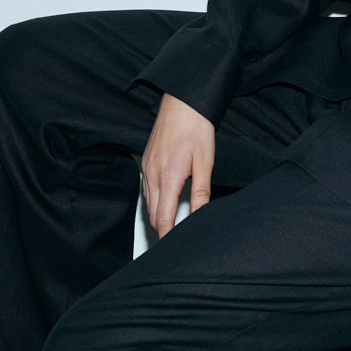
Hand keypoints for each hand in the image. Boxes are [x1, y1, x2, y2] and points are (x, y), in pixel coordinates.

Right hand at [139, 92, 215, 238]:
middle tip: (175, 241)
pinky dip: (154, 200)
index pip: (163, 218)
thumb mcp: (205, 162)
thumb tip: (200, 216)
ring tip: (171, 226)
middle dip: (162, 229)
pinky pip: (146, 189)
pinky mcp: (145, 161)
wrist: (182, 102)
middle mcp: (152, 174)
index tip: (173, 248)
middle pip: (153, 214)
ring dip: (158, 215)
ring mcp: (146, 167)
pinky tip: (166, 202)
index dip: (167, 237)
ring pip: (148, 203)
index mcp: (168, 177)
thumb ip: (201, 192)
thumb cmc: (196, 128)